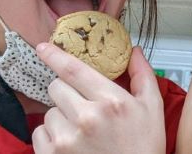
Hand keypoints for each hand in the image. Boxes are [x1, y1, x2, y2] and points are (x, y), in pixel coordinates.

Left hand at [32, 44, 164, 153]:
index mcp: (111, 102)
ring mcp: (67, 139)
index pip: (74, 69)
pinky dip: (51, 136)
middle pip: (57, 87)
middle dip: (67, 92)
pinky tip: (71, 144)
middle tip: (83, 105)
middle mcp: (86, 118)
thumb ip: (143, 76)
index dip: (55, 55)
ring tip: (81, 130)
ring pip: (49, 111)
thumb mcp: (153, 109)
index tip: (43, 47)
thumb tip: (134, 51)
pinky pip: (39, 133)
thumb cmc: (143, 148)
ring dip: (61, 116)